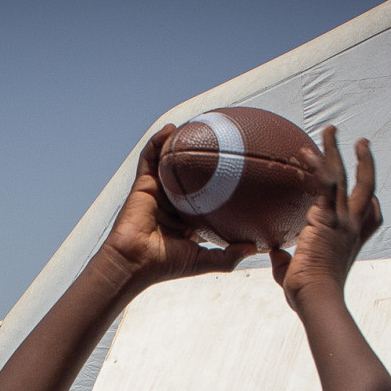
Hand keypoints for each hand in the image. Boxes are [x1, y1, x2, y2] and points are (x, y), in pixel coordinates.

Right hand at [96, 125, 254, 288]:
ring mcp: (157, 192)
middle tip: (217, 141)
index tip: (234, 170)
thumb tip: (255, 248)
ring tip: (193, 125)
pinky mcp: (142, 185)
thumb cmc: (166, 265)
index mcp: (186, 219)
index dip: (217, 183)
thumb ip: (228, 256)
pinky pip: (149, 158)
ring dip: (178, 143)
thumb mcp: (204, 261)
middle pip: (188, 175)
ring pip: (169, 163)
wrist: (136, 262)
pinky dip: (158, 142)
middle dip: (200, 158)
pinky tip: (170, 129)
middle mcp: (172, 203)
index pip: (204, 196)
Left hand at [270, 126, 382, 310]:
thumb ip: (286, 262)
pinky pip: (326, 183)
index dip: (374, 207)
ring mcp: (343, 221)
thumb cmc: (308, 295)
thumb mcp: (296, 276)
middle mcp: (352, 227)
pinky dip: (318, 165)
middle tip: (362, 143)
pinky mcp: (328, 217)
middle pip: (367, 188)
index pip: (371, 220)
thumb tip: (274, 253)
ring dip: (337, 150)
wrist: (317, 297)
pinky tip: (307, 151)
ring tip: (331, 129)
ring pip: (346, 176)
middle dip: (366, 163)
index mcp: (351, 242)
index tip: (374, 198)